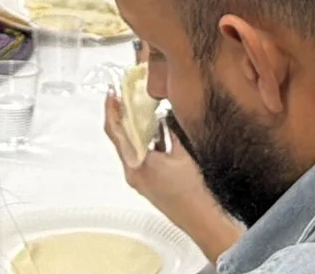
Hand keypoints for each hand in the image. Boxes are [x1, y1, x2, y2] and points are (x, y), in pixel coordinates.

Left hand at [104, 94, 240, 260]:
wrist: (202, 220)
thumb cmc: (195, 191)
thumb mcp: (184, 152)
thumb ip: (171, 130)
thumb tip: (165, 114)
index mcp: (137, 163)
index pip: (116, 131)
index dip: (112, 109)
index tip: (112, 93)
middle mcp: (133, 173)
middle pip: (121, 138)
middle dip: (123, 116)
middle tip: (126, 96)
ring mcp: (139, 180)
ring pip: (131, 147)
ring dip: (135, 129)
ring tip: (143, 108)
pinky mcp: (147, 183)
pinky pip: (140, 157)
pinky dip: (146, 142)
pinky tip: (158, 130)